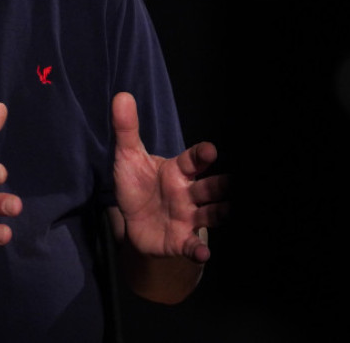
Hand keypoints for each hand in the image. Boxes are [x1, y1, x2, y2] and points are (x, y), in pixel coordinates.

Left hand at [112, 92, 229, 262]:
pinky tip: (203, 253)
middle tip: (228, 183)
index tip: (210, 150)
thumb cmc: (137, 185)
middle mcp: (188, 193)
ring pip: (210, 213)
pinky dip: (199, 250)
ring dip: (219, 212)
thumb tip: (121, 96)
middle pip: (210, 187)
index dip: (202, 155)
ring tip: (226, 210)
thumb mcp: (127, 156)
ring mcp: (188, 217)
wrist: (133, 223)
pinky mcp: (181, 240)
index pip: (194, 160)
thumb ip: (126, 128)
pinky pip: (193, 245)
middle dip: (220, 185)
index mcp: (178, 170)